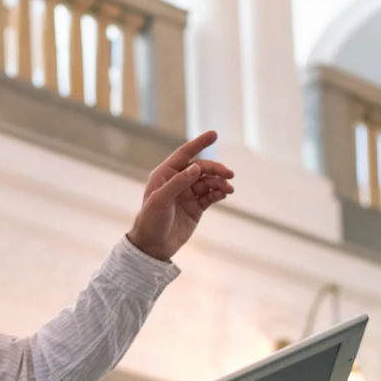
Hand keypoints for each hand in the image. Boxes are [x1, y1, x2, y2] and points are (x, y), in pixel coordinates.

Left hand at [127, 131, 232, 261]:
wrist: (154, 246)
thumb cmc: (151, 220)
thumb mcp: (161, 200)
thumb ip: (178, 183)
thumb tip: (196, 167)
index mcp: (165, 174)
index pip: (185, 154)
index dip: (199, 143)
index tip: (214, 134)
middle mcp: (177, 181)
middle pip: (201, 168)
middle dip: (215, 169)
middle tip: (229, 175)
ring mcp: (188, 194)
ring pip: (208, 182)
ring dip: (219, 182)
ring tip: (228, 189)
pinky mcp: (196, 207)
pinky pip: (211, 195)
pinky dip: (219, 193)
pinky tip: (224, 194)